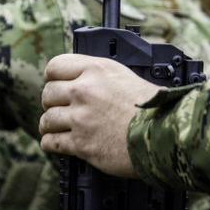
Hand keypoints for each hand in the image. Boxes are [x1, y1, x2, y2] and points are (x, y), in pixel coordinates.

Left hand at [39, 53, 159, 177]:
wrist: (163, 134)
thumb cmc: (154, 106)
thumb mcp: (126, 76)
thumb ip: (101, 76)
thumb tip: (87, 80)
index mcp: (96, 69)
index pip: (55, 66)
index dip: (53, 76)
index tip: (54, 82)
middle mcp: (84, 90)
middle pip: (48, 93)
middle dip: (51, 102)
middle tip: (57, 107)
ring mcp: (80, 118)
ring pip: (47, 119)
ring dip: (49, 125)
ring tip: (54, 127)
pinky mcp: (81, 143)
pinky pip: (52, 142)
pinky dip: (50, 143)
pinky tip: (55, 143)